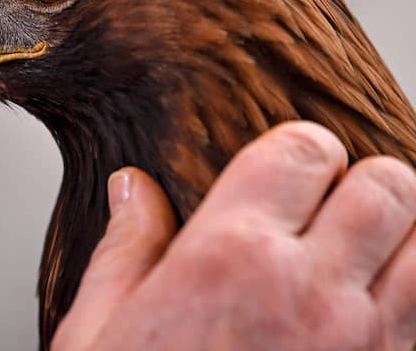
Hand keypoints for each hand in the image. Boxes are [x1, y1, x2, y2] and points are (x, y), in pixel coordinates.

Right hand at [53, 121, 415, 349]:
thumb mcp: (97, 332)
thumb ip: (125, 248)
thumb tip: (133, 189)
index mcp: (228, 258)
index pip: (303, 151)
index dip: (299, 151)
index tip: (290, 167)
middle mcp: (309, 292)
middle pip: (389, 185)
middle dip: (365, 184)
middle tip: (335, 208)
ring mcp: (365, 347)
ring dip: (409, 242)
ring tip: (371, 256)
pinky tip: (384, 312)